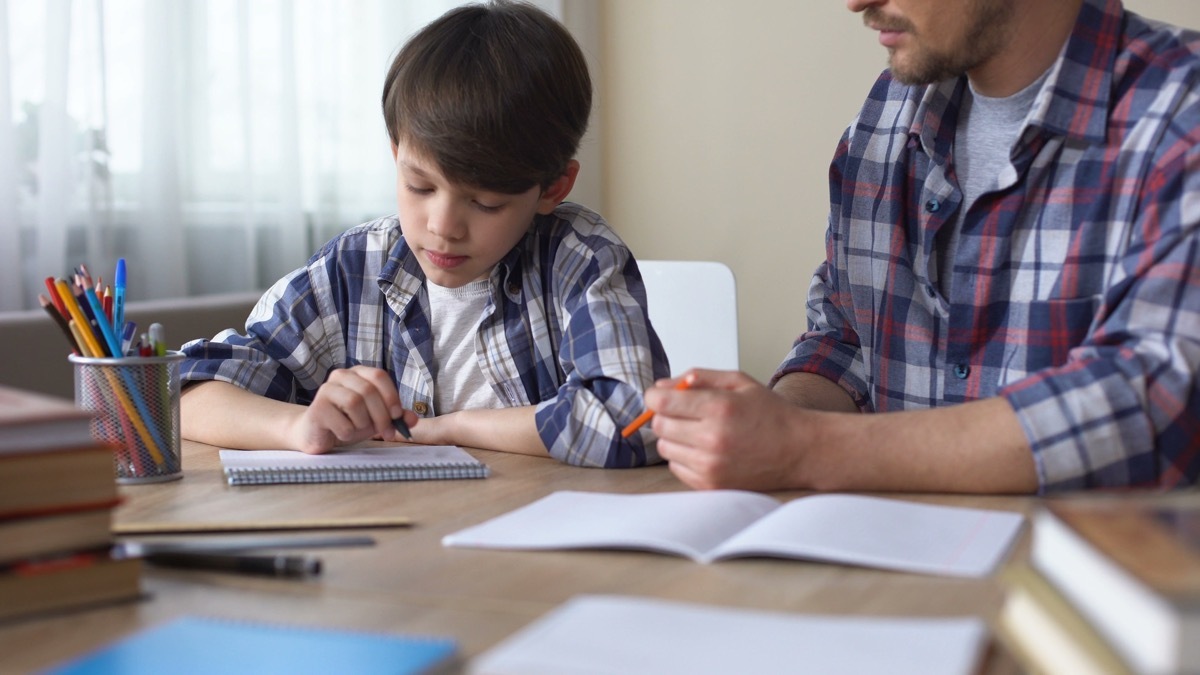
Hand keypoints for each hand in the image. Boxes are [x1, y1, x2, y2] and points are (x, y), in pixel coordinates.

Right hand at [287, 365, 418, 453]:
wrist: (317, 434)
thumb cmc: (349, 421)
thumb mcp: (376, 418)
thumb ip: (395, 416)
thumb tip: (413, 419)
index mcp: (357, 372)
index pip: (379, 376)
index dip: (391, 396)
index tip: (398, 416)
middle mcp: (340, 375)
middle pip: (368, 391)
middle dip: (382, 416)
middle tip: (388, 433)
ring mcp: (326, 390)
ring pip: (355, 403)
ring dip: (363, 423)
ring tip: (358, 429)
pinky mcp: (317, 409)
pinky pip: (343, 423)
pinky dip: (349, 433)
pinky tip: (342, 433)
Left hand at [645, 369, 811, 490]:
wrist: (800, 450)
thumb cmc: (770, 413)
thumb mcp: (738, 381)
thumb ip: (697, 378)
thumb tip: (660, 386)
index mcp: (719, 407)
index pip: (661, 402)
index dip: (655, 396)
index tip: (662, 396)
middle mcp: (713, 438)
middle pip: (659, 425)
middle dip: (666, 415)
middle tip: (686, 413)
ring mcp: (711, 465)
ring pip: (664, 448)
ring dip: (674, 437)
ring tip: (699, 432)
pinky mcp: (711, 485)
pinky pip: (676, 467)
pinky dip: (684, 457)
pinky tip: (705, 450)